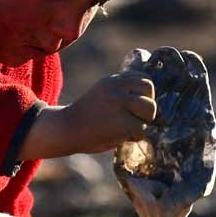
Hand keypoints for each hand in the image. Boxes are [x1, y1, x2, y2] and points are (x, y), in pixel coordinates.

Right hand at [20, 72, 155, 158]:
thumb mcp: (102, 95)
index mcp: (113, 80)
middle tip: (133, 119)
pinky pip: (141, 129)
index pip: (143, 79)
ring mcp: (120, 103)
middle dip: (146, 107)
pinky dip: (134, 137)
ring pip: (150, 109)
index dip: (144, 94)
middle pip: (150, 91)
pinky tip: (121, 137)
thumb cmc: (85, 117)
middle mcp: (117, 87)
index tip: (134, 107)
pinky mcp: (122, 121)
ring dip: (142, 122)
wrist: (65, 129)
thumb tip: (149, 100)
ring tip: (128, 128)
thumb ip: (121, 93)